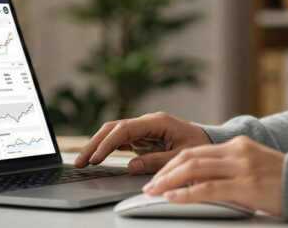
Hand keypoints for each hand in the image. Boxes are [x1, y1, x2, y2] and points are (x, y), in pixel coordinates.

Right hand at [73, 111, 211, 172]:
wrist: (207, 142)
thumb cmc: (198, 146)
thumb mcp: (181, 156)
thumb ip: (157, 161)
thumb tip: (131, 165)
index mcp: (156, 121)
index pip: (125, 129)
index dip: (108, 143)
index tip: (96, 159)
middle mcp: (147, 121)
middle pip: (113, 128)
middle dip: (95, 144)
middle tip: (80, 161)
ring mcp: (143, 128)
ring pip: (113, 133)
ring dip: (97, 145)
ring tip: (82, 161)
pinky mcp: (141, 137)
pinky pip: (119, 140)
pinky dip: (106, 148)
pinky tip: (95, 157)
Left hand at [142, 135, 284, 216]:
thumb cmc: (285, 183)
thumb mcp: (255, 169)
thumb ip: (231, 171)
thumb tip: (202, 185)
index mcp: (238, 146)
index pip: (195, 151)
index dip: (172, 164)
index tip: (157, 176)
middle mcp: (237, 151)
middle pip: (190, 157)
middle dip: (165, 172)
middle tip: (149, 185)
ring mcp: (242, 167)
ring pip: (194, 169)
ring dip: (169, 181)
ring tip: (154, 192)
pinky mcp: (247, 185)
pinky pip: (209, 188)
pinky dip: (187, 193)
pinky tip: (173, 198)